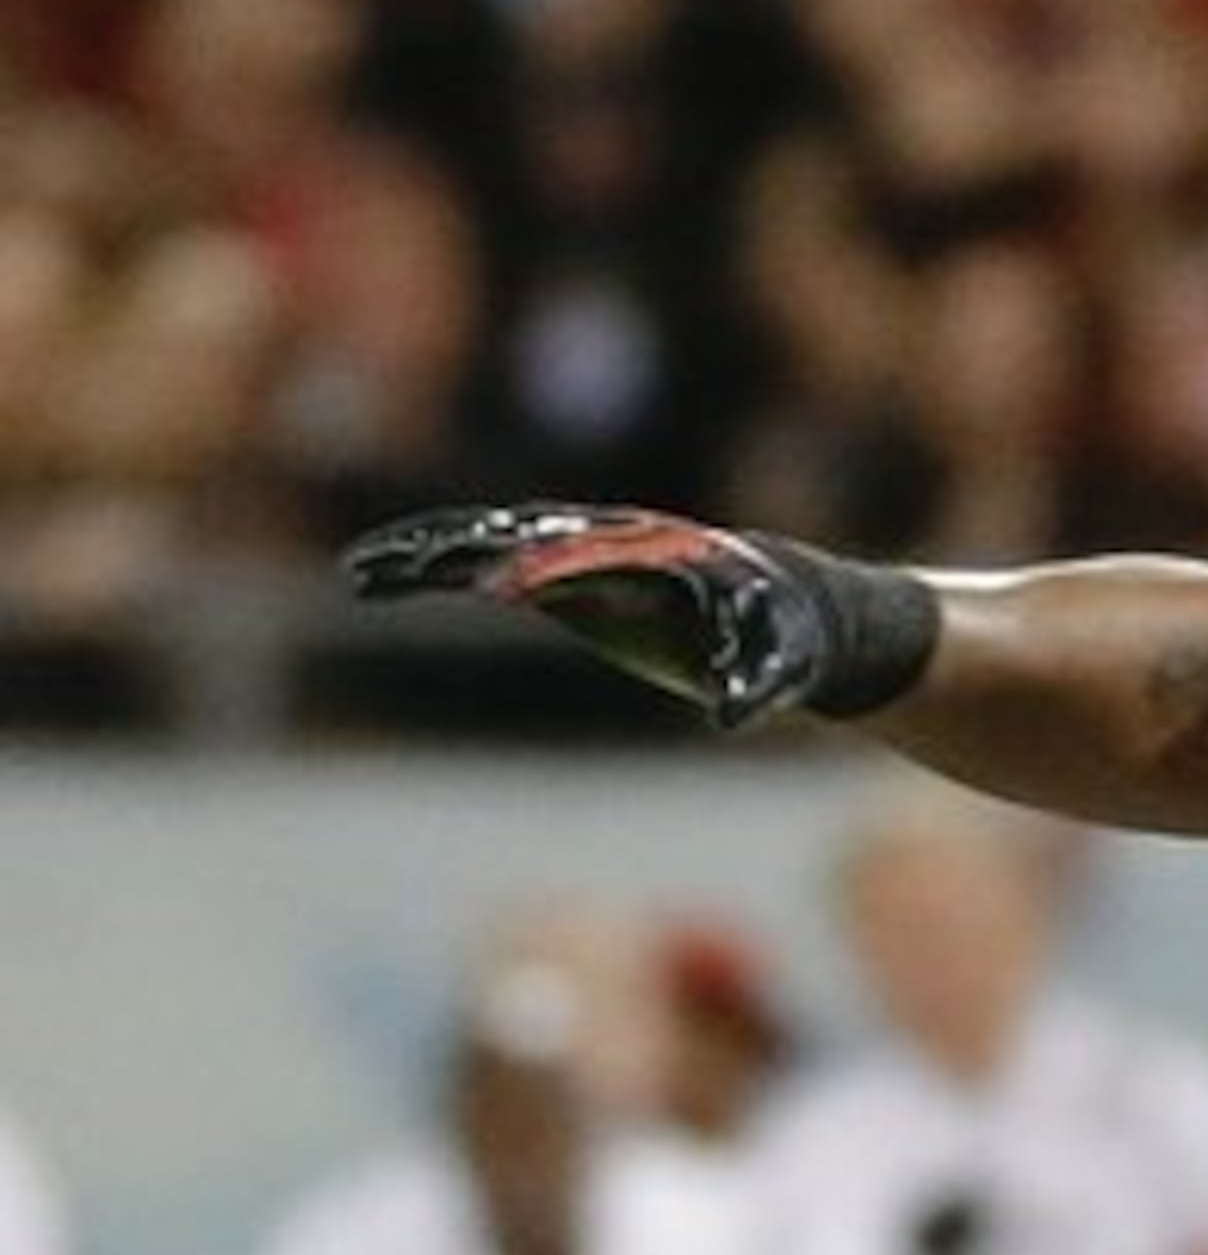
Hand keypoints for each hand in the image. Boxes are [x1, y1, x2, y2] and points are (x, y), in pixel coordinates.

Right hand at [342, 504, 936, 726]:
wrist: (799, 610)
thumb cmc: (793, 640)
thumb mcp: (783, 664)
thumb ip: (759, 683)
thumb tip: (740, 716)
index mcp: (660, 562)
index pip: (585, 560)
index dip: (536, 570)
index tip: (482, 583)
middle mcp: (615, 545)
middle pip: (522, 539)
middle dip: (457, 551)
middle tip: (383, 571)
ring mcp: (589, 552)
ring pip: (494, 542)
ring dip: (429, 554)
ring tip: (362, 574)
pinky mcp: (572, 572)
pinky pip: (494, 560)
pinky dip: (441, 565)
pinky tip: (385, 582)